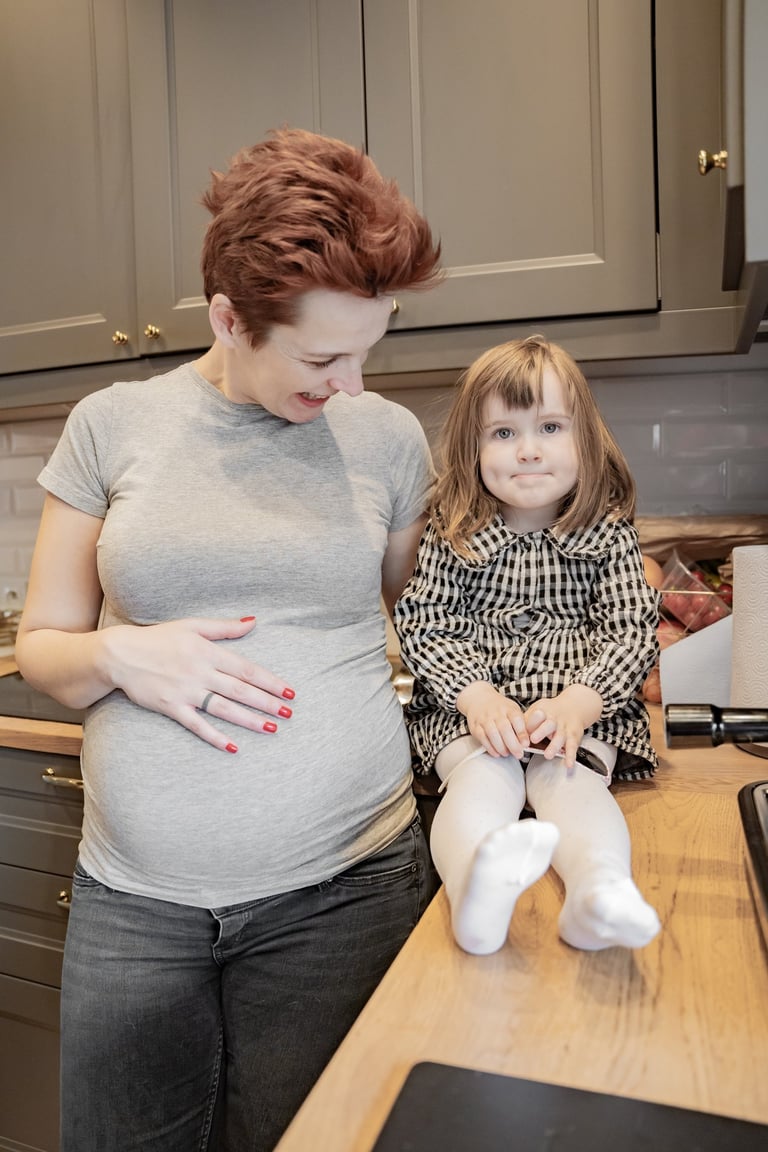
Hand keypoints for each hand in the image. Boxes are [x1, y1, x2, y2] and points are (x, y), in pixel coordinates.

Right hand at [101, 616, 294, 752]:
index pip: (246, 669)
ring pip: (224, 708)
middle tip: (289, 714)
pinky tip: (233, 747)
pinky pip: (197, 725)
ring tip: (271, 729)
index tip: (289, 692)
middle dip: (267, 703)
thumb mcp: (192, 625)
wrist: (121, 654)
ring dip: (249, 720)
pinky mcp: (171, 707)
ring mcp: (186, 691)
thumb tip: (253, 621)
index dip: (270, 681)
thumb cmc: (159, 638)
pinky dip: (215, 736)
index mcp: (208, 651)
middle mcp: (200, 672)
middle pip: (240, 690)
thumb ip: (224, 627)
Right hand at [455, 681, 529, 758]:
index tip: (526, 744)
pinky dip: (490, 748)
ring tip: (507, 754)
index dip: (522, 732)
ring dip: (501, 747)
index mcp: (509, 708)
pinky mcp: (475, 726)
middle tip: (518, 754)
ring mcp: (484, 719)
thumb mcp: (513, 710)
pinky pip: (482, 738)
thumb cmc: (500, 708)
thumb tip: (528, 742)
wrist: (479, 699)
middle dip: (513, 744)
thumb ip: (521, 724)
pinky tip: (496, 753)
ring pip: (492, 734)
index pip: (516, 719)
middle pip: (504, 728)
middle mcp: (496, 712)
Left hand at [523, 684, 602, 769]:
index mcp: (543, 713)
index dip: (530, 723)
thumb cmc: (550, 712)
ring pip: (560, 737)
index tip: (523, 731)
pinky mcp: (574, 737)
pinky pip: (572, 747)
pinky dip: (571, 756)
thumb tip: (512, 733)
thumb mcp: (537, 710)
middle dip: (541, 732)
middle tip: (534, 739)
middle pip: (548, 725)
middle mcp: (554, 720)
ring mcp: (564, 729)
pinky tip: (568, 764)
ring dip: (554, 746)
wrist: (573, 707)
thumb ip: (525, 721)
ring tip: (548, 755)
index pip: (535, 716)